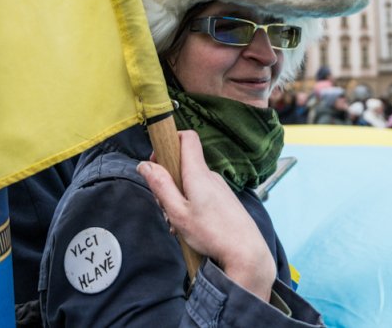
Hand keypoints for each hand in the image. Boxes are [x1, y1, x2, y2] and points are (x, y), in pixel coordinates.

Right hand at [139, 130, 275, 300]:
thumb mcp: (178, 212)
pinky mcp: (225, 200)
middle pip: (184, 165)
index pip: (187, 138)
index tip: (157, 160)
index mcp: (198, 173)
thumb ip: (160, 186)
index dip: (170, 141)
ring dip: (179, 198)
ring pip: (192, 183)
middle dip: (168, 181)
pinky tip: (190, 228)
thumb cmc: (211, 233)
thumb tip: (145, 165)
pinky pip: (202, 194)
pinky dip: (191, 205)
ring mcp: (220, 188)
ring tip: (177, 223)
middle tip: (164, 206)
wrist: (246, 252)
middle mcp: (211, 176)